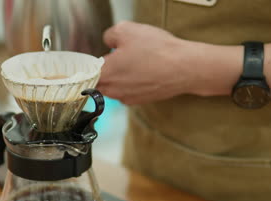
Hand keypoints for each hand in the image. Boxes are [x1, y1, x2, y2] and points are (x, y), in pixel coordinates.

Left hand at [98, 21, 240, 104]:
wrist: (184, 68)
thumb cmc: (157, 50)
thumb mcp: (126, 30)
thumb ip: (109, 35)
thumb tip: (108, 41)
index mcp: (105, 74)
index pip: (85, 73)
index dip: (88, 64)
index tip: (91, 61)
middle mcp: (113, 90)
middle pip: (99, 81)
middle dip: (105, 69)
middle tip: (118, 57)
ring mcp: (126, 98)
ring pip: (114, 86)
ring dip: (120, 76)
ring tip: (136, 62)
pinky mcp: (140, 101)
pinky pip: (129, 91)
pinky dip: (133, 82)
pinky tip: (146, 71)